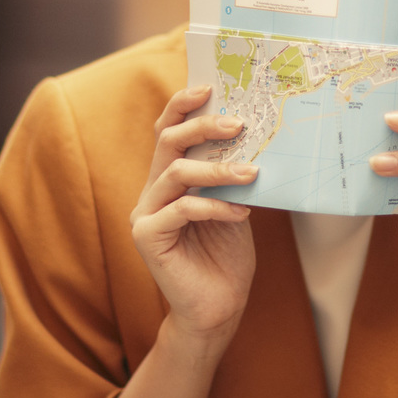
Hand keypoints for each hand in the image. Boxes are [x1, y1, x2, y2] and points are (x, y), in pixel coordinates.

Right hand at [129, 86, 258, 349]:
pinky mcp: (147, 237)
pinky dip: (214, 205)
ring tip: (252, 172)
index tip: (210, 88)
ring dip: (218, 169)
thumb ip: (229, 175)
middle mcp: (151, 192)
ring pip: (177, 173)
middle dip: (203, 127)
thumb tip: (252, 134)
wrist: (218, 309)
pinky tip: (241, 212)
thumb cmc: (226, 258)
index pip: (167, 132)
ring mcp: (145, 214)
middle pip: (168, 142)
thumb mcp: (233, 205)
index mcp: (168, 180)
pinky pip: (182, 208)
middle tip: (238, 124)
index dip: (182, 105)